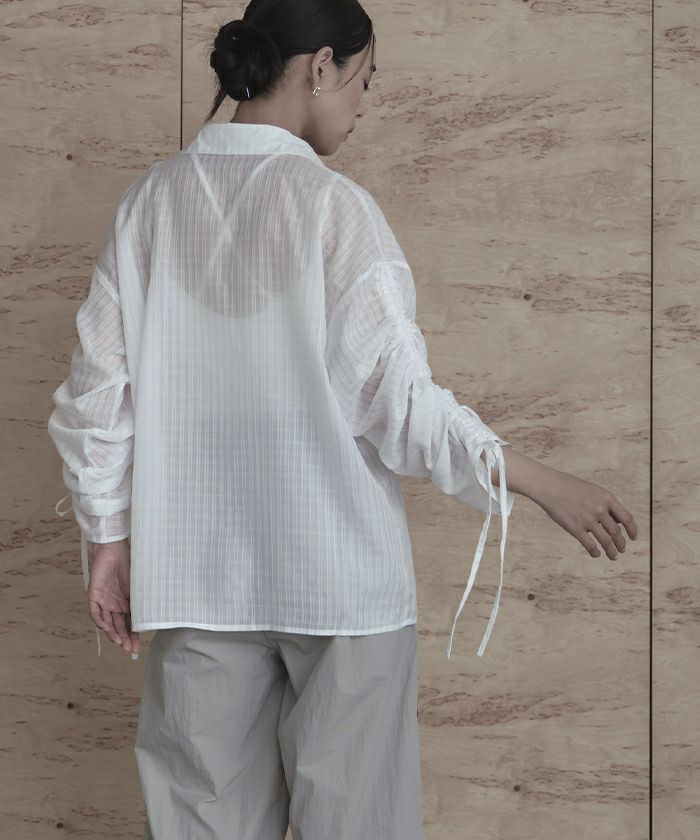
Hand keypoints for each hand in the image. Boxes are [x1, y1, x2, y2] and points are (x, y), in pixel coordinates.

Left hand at [87, 539, 138, 654]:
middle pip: (118, 626)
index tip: (136, 648)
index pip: (130, 623)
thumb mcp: (139, 585)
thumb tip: (151, 618)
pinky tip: (106, 628)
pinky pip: (95, 612)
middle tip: (128, 649)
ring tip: (119, 642)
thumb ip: (141, 600)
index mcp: (127, 602)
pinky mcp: (94, 595)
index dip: (133, 636)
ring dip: (112, 633)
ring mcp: (104, 600)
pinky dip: (100, 621)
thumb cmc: (129, 563)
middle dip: (123, 638)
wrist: (115, 549)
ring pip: (107, 622)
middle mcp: (115, 604)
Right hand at [535, 467, 637, 558]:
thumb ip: (606, 504)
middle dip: (621, 544)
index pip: (627, 518)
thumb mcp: (593, 491)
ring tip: (613, 556)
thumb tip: (617, 522)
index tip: (633, 537)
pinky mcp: (575, 528)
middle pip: (616, 533)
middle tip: (622, 549)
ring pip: (606, 541)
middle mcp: (600, 509)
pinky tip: (596, 554)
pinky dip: (595, 552)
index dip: (632, 530)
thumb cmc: (570, 487)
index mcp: (607, 498)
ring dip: (611, 551)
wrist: (549, 486)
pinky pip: (590, 545)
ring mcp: (588, 520)